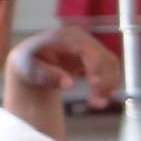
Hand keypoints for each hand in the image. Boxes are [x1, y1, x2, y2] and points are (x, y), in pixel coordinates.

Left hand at [0, 23, 117, 136]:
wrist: (32, 61)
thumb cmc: (30, 63)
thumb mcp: (32, 70)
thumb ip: (49, 75)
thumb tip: (70, 84)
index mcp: (64, 37)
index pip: (87, 48)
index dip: (95, 64)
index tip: (95, 82)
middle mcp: (82, 39)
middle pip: (103, 57)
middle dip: (104, 81)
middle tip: (97, 103)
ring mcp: (91, 47)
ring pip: (110, 65)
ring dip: (109, 85)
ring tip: (97, 103)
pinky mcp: (96, 57)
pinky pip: (110, 70)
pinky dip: (109, 85)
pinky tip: (100, 98)